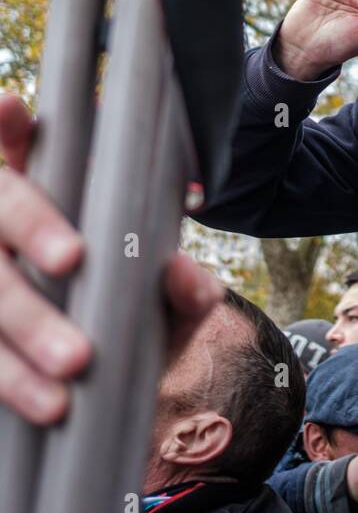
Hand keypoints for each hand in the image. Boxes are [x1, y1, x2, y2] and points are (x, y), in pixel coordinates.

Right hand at [0, 93, 223, 423]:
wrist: (108, 401)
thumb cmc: (135, 329)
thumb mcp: (168, 310)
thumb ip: (185, 292)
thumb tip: (184, 275)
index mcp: (48, 200)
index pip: (22, 147)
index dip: (7, 125)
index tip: (9, 106)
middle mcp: (5, 228)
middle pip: (1, 207)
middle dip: (32, 227)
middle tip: (73, 258)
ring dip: (25, 326)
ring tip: (75, 364)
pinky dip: (9, 381)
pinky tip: (45, 405)